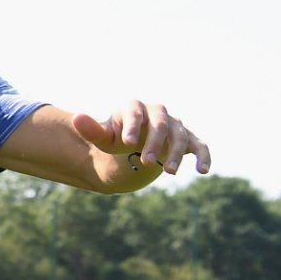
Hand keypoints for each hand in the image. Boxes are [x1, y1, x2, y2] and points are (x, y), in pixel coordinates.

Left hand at [71, 101, 209, 175]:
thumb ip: (91, 129)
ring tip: (168, 172)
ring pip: (179, 136)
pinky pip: (200, 145)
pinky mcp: (189, 139)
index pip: (135, 112)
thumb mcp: (103, 138)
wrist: (134, 145)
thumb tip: (76, 118)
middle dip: (155, 143)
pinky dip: (204, 156)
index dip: (132, 126)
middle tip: (147, 163)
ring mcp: (175, 125)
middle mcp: (158, 112)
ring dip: (176, 153)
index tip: (127, 142)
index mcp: (134, 107)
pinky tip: (202, 170)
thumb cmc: (117, 138)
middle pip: (160, 124)